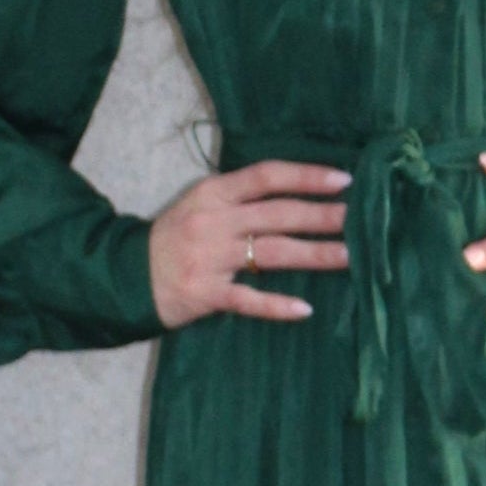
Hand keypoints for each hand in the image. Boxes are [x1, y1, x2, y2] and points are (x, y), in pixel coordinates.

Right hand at [148, 159, 351, 326]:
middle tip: (358, 219)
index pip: (266, 176)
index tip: (343, 180)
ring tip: (348, 256)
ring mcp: (209, 258)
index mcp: (214, 193)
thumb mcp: (201, 204)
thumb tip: (297, 193)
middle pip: (277, 214)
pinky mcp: (205, 294)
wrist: (126, 275)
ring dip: (313, 254)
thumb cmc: (174, 237)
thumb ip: (241, 198)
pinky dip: (276, 305)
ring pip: (271, 253)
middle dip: (321, 215)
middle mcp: (213, 221)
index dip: (305, 176)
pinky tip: (305, 309)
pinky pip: (247, 300)